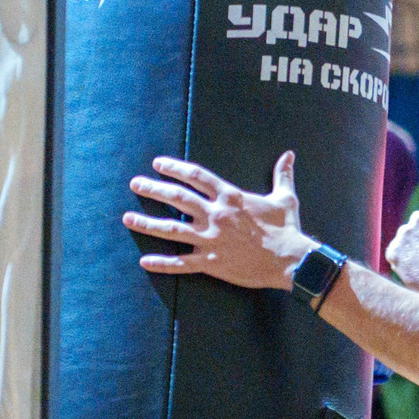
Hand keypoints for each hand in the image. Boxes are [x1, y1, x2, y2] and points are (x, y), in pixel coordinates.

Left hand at [125, 152, 312, 291]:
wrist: (290, 259)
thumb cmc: (287, 229)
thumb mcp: (285, 198)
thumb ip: (282, 175)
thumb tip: (289, 155)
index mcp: (230, 197)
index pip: (196, 177)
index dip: (175, 168)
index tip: (158, 164)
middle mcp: (215, 215)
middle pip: (177, 198)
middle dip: (153, 188)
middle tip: (135, 183)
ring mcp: (211, 239)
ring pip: (171, 229)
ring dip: (148, 223)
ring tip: (128, 218)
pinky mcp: (211, 262)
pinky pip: (181, 263)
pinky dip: (162, 263)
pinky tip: (145, 261)